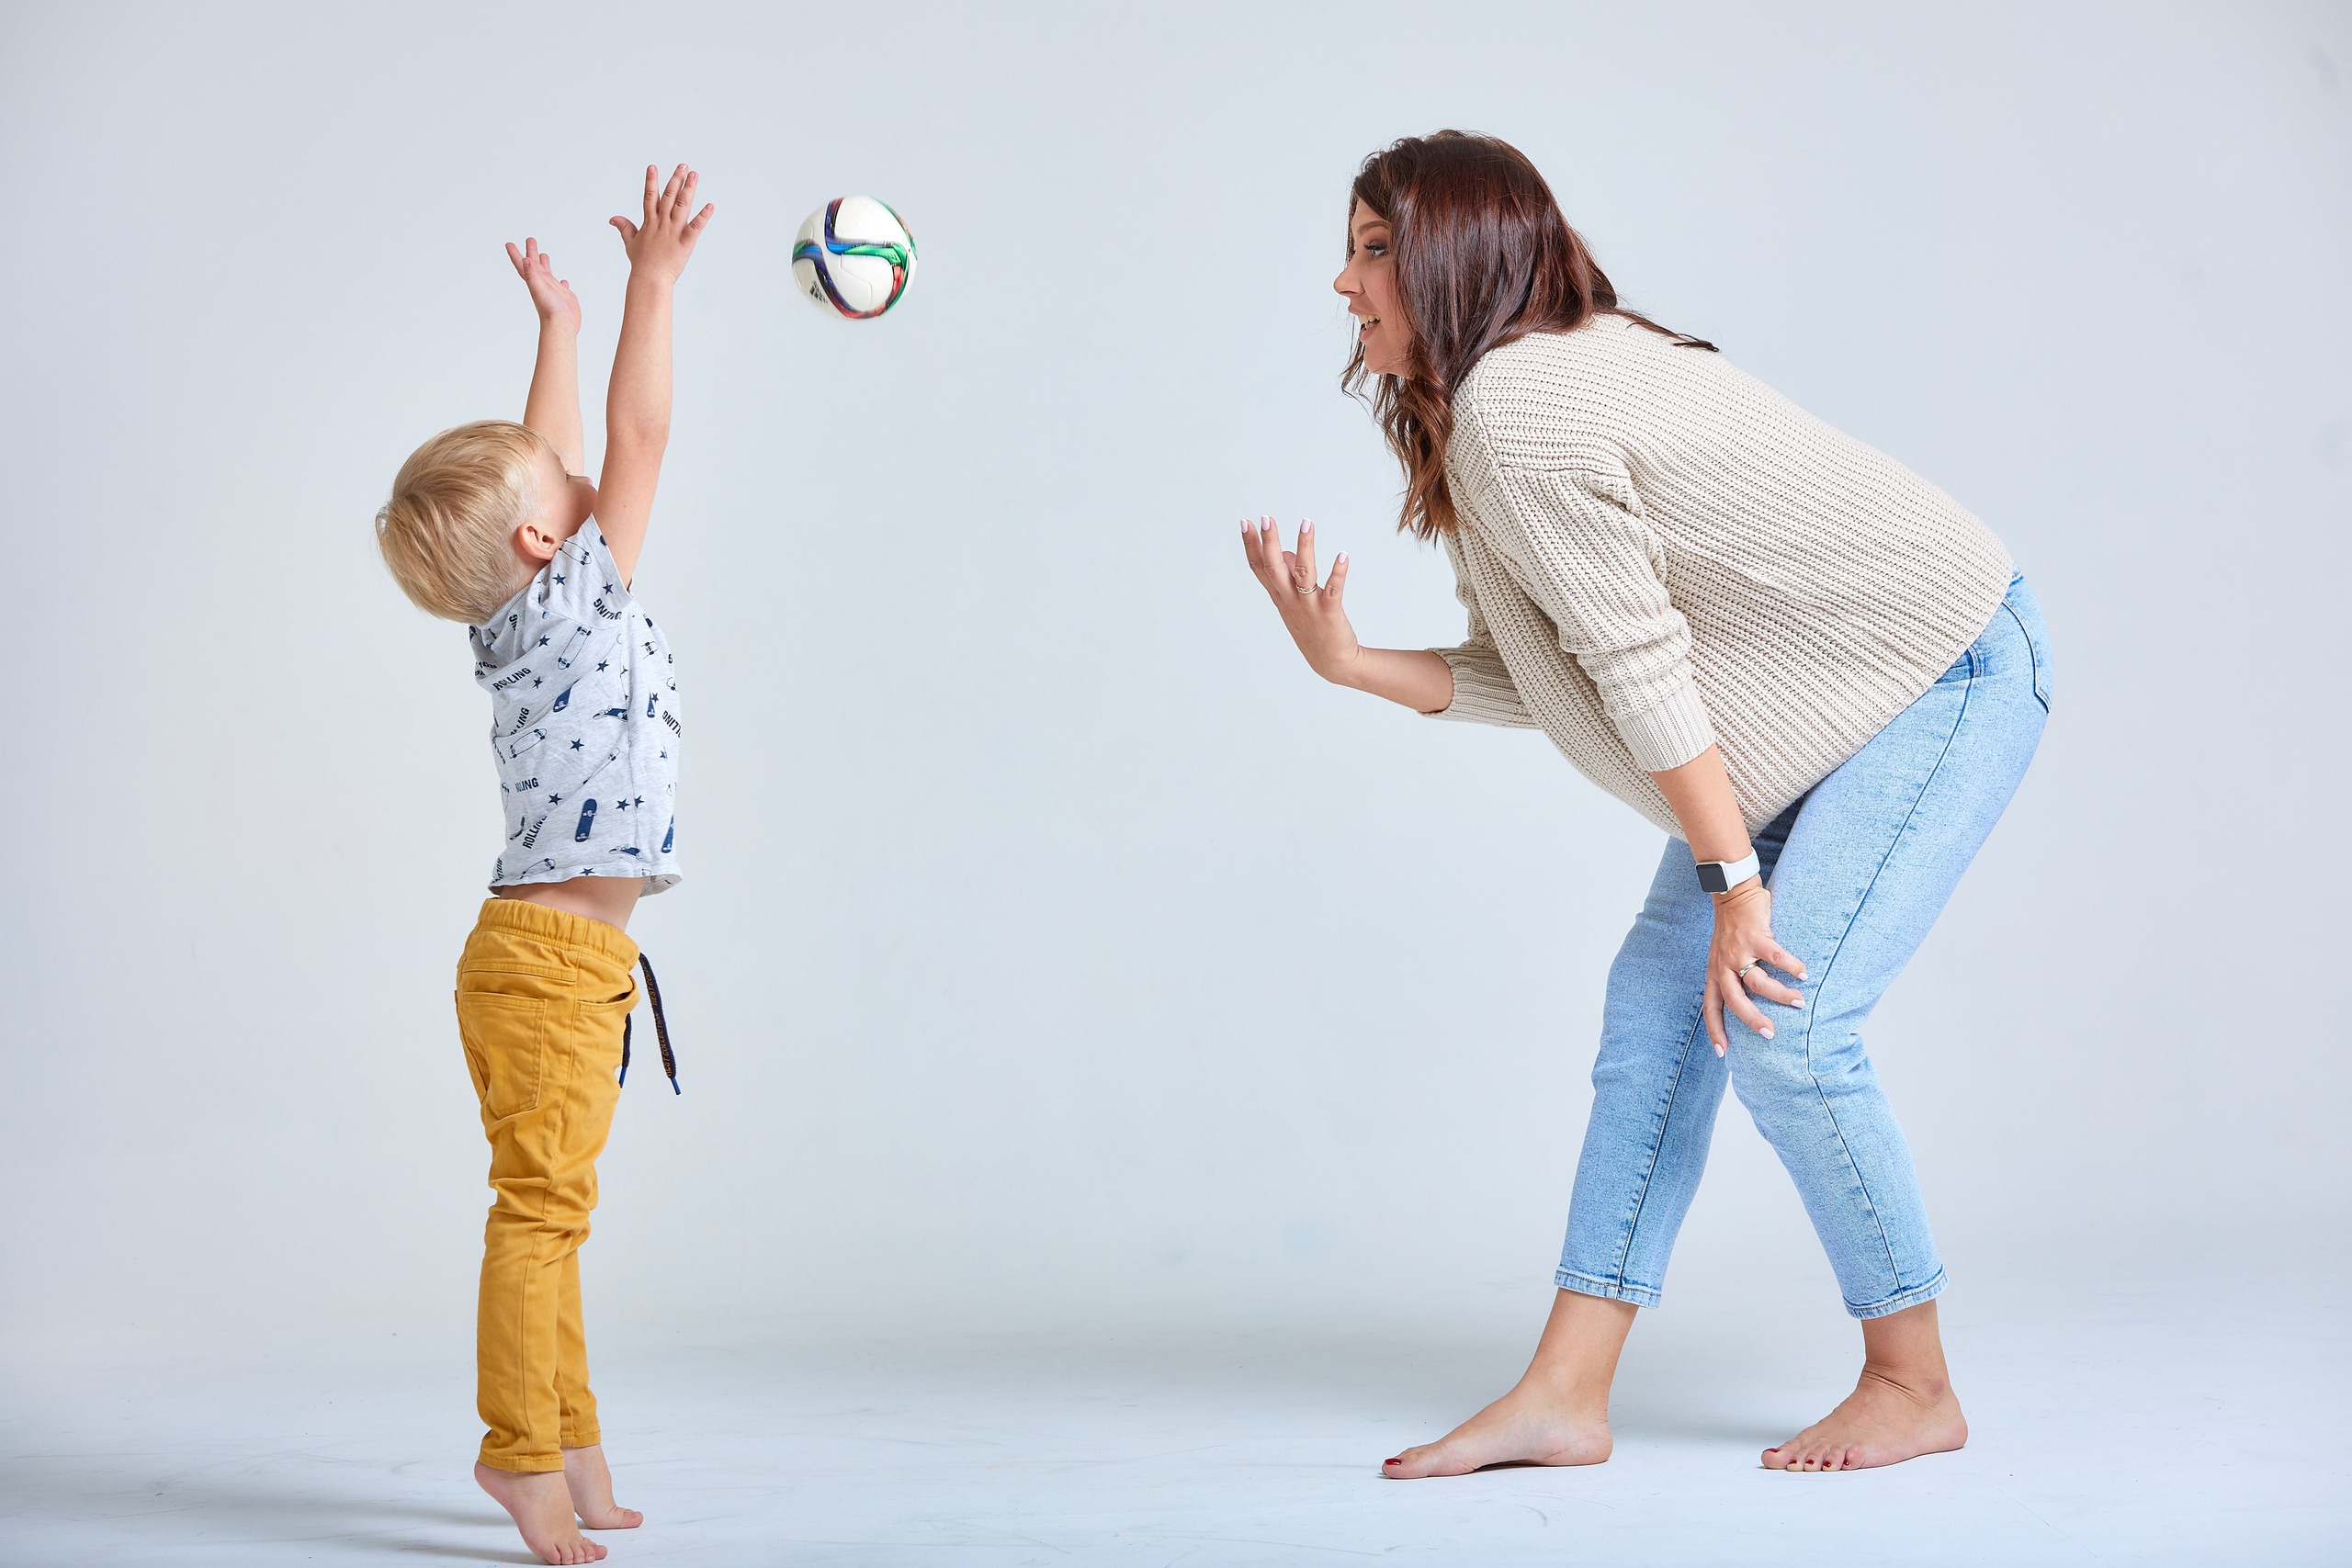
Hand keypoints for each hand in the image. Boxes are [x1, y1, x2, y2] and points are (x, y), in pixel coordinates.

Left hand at [504, 237, 579, 331]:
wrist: (562, 325)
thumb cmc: (550, 309)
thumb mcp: (539, 288)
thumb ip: (532, 274)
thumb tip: (525, 260)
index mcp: (535, 281)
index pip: (522, 264)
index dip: (515, 254)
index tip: (509, 244)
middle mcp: (542, 284)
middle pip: (534, 264)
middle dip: (531, 252)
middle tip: (530, 240)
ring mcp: (552, 290)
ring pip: (547, 273)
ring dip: (544, 263)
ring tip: (543, 254)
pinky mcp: (563, 296)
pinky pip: (560, 286)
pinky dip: (560, 281)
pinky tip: (562, 280)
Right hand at [610, 163, 714, 283]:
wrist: (649, 279)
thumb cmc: (641, 263)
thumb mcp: (630, 242)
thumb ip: (625, 227)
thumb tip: (613, 218)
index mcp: (649, 222)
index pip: (650, 196)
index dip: (651, 181)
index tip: (653, 167)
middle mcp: (661, 223)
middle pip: (668, 196)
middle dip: (675, 179)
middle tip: (683, 165)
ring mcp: (673, 231)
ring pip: (681, 205)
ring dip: (688, 189)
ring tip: (694, 175)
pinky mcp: (685, 242)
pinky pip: (695, 227)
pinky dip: (703, 216)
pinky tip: (710, 206)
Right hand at [1241, 516, 1361, 680]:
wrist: (1331, 662)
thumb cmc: (1311, 627)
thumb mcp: (1292, 602)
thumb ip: (1286, 577)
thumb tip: (1286, 551)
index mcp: (1278, 596)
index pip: (1259, 568)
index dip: (1251, 545)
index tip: (1245, 523)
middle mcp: (1289, 600)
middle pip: (1274, 568)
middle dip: (1269, 542)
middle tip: (1266, 518)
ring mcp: (1308, 607)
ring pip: (1303, 574)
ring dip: (1304, 548)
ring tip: (1306, 523)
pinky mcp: (1329, 613)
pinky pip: (1333, 590)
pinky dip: (1337, 573)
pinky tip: (1343, 555)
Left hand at [1704, 883, 1806, 1054]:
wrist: (1732, 895)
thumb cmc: (1731, 930)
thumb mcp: (1721, 957)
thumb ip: (1730, 977)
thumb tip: (1747, 1002)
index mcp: (1715, 973)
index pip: (1711, 1008)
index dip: (1715, 1030)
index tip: (1722, 1052)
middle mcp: (1723, 965)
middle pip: (1735, 1001)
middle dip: (1752, 1020)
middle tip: (1769, 1033)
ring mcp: (1739, 951)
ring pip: (1758, 982)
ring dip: (1779, 995)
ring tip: (1799, 1003)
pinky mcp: (1756, 937)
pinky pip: (1776, 957)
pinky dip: (1792, 967)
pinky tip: (1804, 974)